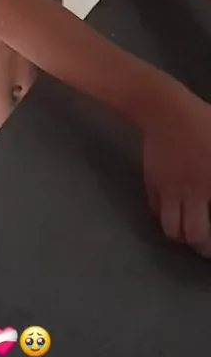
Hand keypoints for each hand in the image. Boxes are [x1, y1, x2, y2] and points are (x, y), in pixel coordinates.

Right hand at [142, 90, 210, 257]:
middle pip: (195, 235)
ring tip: (188, 230)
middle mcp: (193, 194)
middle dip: (203, 246)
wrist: (164, 110)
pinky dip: (164, 215)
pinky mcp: (152, 184)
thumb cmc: (203, 122)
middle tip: (207, 244)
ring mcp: (169, 191)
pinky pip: (156, 211)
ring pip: (171, 228)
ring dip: (181, 234)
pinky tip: (172, 208)